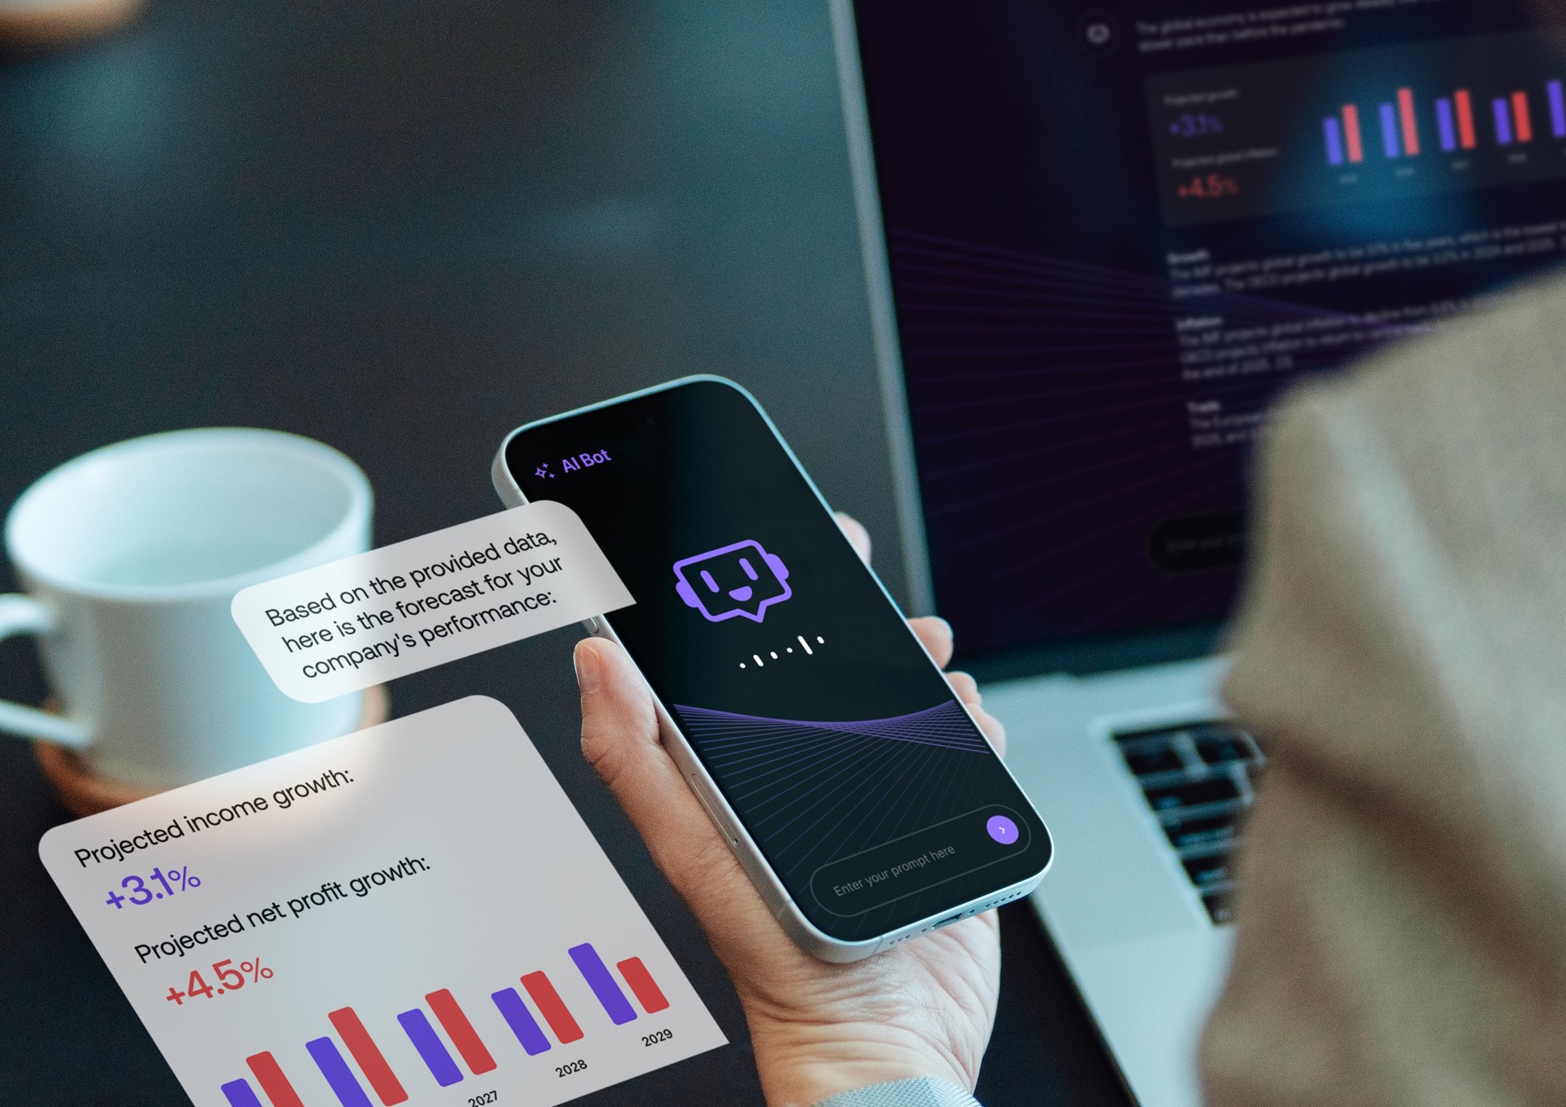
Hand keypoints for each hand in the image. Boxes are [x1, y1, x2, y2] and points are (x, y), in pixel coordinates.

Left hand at [577, 511, 1002, 1106]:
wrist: (882, 1033)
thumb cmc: (776, 962)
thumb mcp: (689, 851)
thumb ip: (636, 757)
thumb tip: (595, 657)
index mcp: (744, 766)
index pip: (742, 654)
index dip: (749, 586)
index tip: (762, 532)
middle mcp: (814, 768)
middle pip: (834, 656)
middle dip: (853, 607)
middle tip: (859, 578)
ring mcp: (885, 787)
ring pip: (907, 686)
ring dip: (919, 661)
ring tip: (922, 664)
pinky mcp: (949, 810)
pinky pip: (967, 738)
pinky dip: (970, 720)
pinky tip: (961, 729)